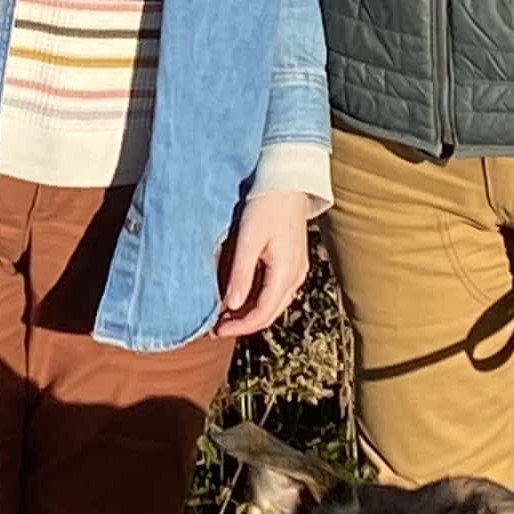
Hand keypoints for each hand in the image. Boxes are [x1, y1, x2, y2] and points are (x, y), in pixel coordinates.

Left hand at [216, 189, 314, 339]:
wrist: (288, 182)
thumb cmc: (266, 205)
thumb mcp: (248, 239)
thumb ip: (240, 274)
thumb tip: (231, 307)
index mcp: (286, 273)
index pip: (262, 314)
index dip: (239, 327)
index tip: (216, 331)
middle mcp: (296, 276)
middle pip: (270, 313)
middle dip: (244, 324)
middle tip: (217, 328)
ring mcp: (297, 270)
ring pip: (274, 304)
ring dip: (251, 313)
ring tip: (225, 315)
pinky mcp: (294, 262)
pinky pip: (277, 291)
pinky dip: (258, 300)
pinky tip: (241, 298)